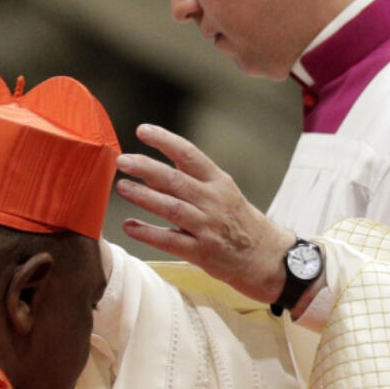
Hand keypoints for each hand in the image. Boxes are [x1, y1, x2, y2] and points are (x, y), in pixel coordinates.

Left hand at [115, 124, 293, 303]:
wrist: (266, 257)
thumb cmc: (241, 222)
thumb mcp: (223, 193)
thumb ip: (190, 181)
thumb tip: (151, 173)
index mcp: (219, 182)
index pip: (189, 155)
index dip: (165, 141)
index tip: (142, 130)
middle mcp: (214, 201)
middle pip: (176, 180)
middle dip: (147, 168)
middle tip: (123, 161)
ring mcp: (208, 227)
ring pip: (171, 208)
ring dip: (144, 197)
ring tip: (122, 187)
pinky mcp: (202, 252)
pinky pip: (170, 241)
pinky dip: (148, 233)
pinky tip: (130, 226)